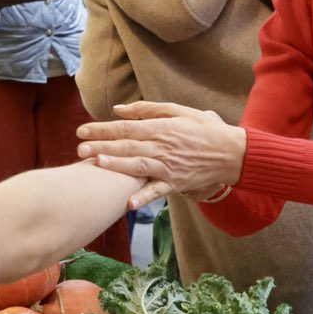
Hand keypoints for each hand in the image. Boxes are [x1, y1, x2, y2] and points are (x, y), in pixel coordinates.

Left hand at [77, 101, 247, 208]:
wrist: (232, 153)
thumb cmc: (204, 129)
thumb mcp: (179, 111)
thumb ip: (147, 109)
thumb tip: (118, 109)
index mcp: (162, 127)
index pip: (126, 128)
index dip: (103, 129)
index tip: (82, 130)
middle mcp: (163, 147)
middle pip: (128, 146)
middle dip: (102, 147)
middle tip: (80, 148)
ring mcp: (169, 167)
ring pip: (139, 166)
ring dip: (117, 166)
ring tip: (97, 164)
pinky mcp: (176, 183)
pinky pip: (157, 191)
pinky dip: (144, 198)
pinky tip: (128, 204)